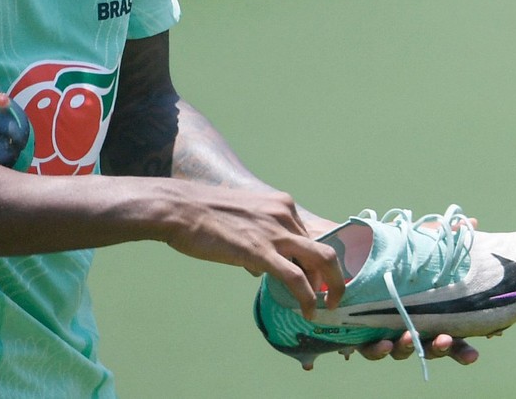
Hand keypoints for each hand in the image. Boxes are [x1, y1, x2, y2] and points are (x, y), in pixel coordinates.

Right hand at [160, 185, 344, 317]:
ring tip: (328, 306)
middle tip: (334, 296)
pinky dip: (308, 298)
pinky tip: (309, 311)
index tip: (319, 280)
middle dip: (335, 275)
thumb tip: (259, 267)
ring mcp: (275, 233)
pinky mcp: (260, 252)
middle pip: (324, 247)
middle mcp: (285, 215)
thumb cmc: (202, 215)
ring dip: (330, 287)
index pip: (311, 236)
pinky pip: (296, 278)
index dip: (317, 262)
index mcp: (281, 205)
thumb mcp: (241, 218)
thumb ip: (257, 237)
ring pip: (321, 261)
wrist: (180, 208)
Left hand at [306, 210, 479, 370]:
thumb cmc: (388, 256)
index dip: (462, 350)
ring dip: (407, 347)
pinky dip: (377, 348)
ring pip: (400, 350)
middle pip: (428, 348)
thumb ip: (442, 239)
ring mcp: (385, 332)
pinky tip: (383, 342)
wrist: (344, 257)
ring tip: (410, 338)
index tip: (474, 356)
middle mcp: (408, 327)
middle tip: (445, 340)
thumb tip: (474, 222)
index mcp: (426, 315)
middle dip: (439, 349)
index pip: (450, 338)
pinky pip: (368, 348)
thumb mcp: (415, 246)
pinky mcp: (359, 334)